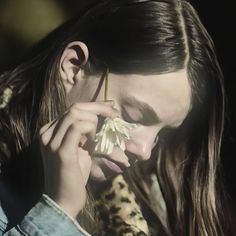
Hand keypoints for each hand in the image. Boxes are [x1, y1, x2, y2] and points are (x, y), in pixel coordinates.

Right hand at [39, 101, 117, 217]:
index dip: (94, 105)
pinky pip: (77, 128)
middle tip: (114, 115)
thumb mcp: (80, 148)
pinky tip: (93, 142)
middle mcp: (47, 133)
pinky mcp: (61, 151)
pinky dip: (90, 129)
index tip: (111, 107)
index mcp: (49, 131)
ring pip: (76, 114)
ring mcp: (51, 141)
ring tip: (99, 135)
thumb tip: (100, 117)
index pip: (72, 109)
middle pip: (75, 107)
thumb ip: (85, 132)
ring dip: (94, 120)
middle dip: (99, 108)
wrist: (63, 200)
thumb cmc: (74, 174)